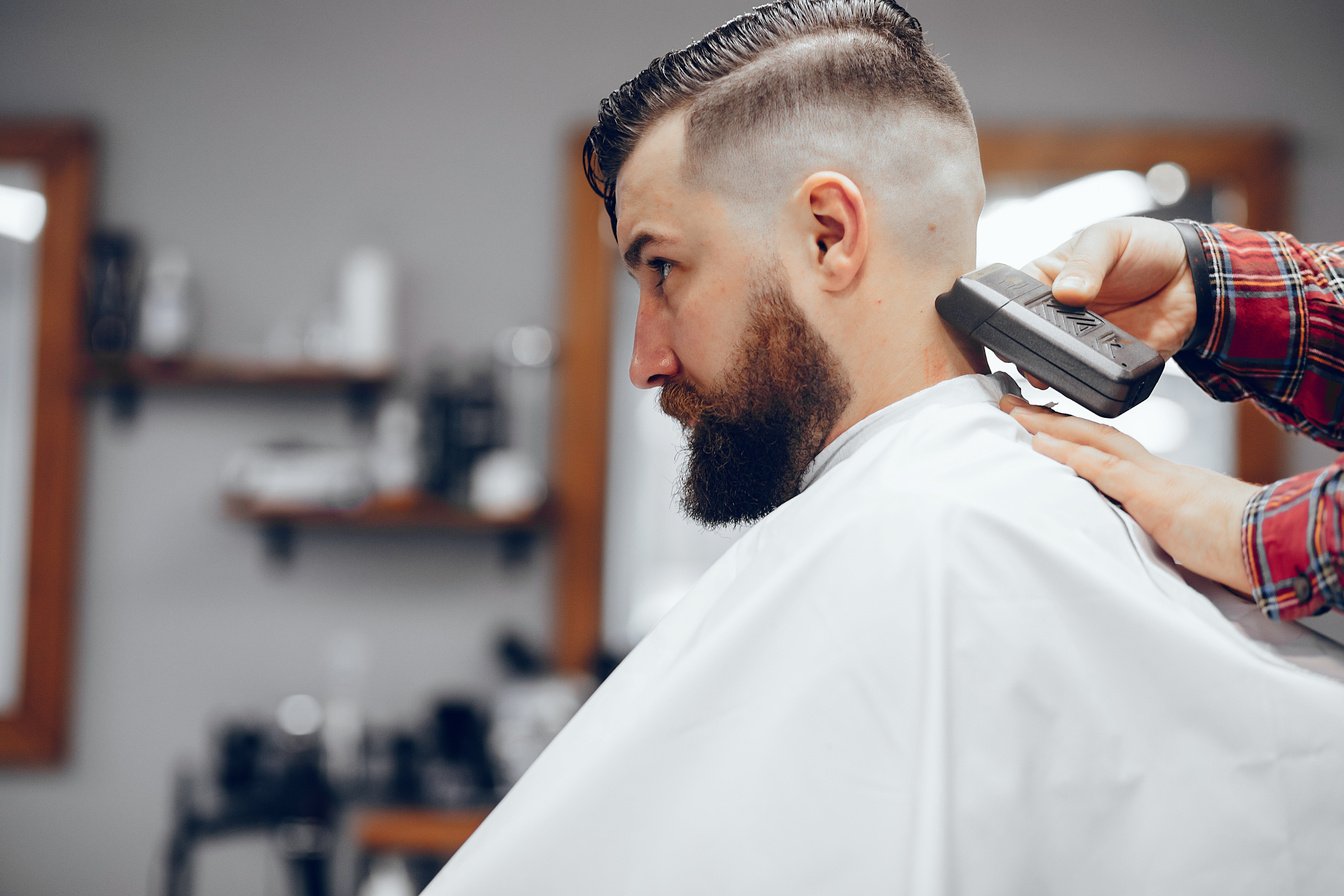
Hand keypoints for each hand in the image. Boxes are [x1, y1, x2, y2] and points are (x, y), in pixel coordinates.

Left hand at [1000, 395, 1260, 595]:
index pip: (1110, 450)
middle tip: (1014, 405)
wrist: (1275, 543)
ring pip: (1093, 440)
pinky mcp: (1155, 493)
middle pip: (1095, 434)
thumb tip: (1143, 541)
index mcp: (1163, 479)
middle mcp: (1156, 469)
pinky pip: (1103, 468)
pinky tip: (1038, 443)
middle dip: (1052, 419)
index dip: (1075, 435)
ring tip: (1013, 413)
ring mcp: (1155, 477)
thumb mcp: (1189, 534)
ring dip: (1049, 426)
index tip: (1044, 425)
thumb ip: (1160, 530)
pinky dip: (1067, 453)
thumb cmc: (1240, 546)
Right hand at [1013, 217, 1197, 389]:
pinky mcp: (1105, 362)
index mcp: (1047, 277)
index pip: (1013, 298)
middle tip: (1024, 357)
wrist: (1195, 276)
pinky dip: (1083, 382)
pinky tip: (1078, 380)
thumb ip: (1087, 263)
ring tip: (1043, 376)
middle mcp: (1057, 312)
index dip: (1004, 314)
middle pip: (1026, 337)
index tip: (1005, 326)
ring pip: (1051, 362)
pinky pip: (1088, 378)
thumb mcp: (1110, 239)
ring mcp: (1079, 340)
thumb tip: (1066, 291)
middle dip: (1022, 349)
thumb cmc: (1147, 245)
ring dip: (1046, 370)